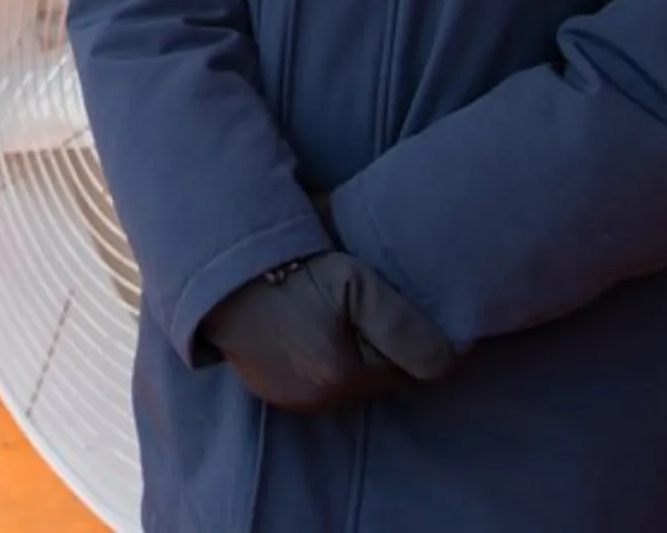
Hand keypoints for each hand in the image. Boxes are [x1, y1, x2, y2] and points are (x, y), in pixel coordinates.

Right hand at [200, 251, 453, 411]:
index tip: (416, 306)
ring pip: (347, 378)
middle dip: (387, 347)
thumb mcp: (356, 284)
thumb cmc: (288, 269)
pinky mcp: (267, 385)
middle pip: (377, 376)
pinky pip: (314, 377)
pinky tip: (316, 321)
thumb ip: (405, 327)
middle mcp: (316, 398)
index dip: (418, 338)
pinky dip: (324, 354)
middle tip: (381, 302)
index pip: (409, 370)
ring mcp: (289, 396)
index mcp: (341, 377)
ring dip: (355, 351)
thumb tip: (449, 363)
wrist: (217, 267)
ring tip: (346, 309)